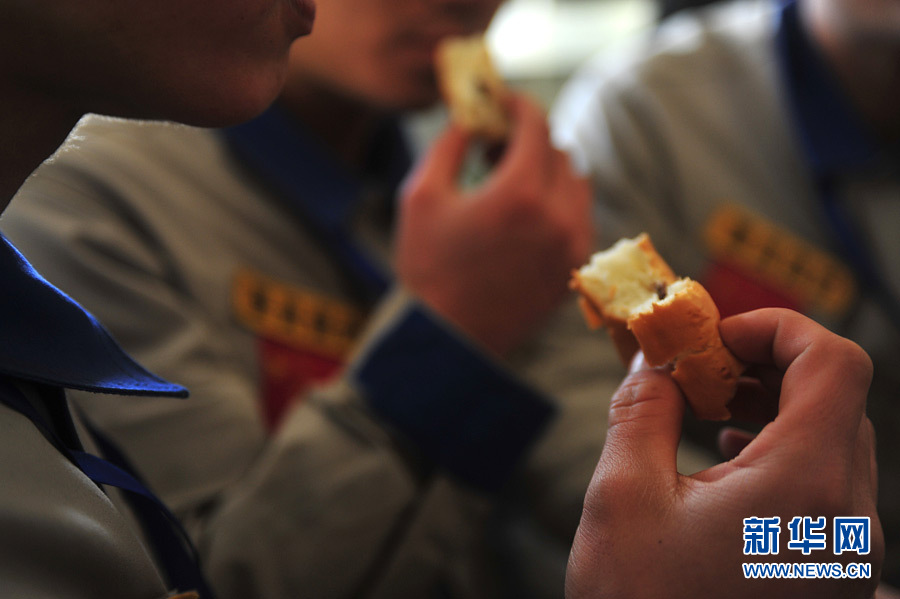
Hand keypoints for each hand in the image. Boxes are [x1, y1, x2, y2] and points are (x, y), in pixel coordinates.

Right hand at [395, 93, 592, 355]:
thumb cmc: (426, 265)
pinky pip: (579, 216)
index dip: (518, 105)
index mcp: (520, 193)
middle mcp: (558, 216)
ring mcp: (573, 245)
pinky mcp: (575, 268)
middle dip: (528, 139)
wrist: (448, 338)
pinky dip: (558, 203)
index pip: (536, 125)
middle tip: (494, 146)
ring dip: (547, 170)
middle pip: (558, 151)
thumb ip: (451, 143)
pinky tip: (524, 216)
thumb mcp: (421, 194)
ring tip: (508, 183)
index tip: (501, 102)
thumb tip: (473, 116)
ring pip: (576, 182)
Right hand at [567, 308, 881, 598]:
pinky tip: (723, 458)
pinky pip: (826, 482)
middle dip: (763, 364)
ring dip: (770, 406)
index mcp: (805, 486)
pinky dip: (779, 448)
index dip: (775, 327)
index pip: (835, 361)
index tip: (713, 338)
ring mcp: (847, 551)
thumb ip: (642, 411)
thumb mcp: (622, 498)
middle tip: (697, 369)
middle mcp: (848, 517)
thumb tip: (654, 359)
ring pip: (832, 438)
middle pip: (833, 395)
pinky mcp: (831, 572)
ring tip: (703, 410)